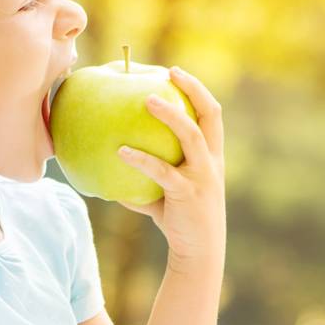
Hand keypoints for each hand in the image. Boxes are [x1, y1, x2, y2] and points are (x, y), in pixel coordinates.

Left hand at [116, 65, 224, 262]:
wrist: (198, 252)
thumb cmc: (179, 221)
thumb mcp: (165, 194)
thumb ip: (146, 177)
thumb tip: (113, 164)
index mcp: (211, 157)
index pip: (212, 115)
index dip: (197, 91)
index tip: (176, 73)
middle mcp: (211, 162)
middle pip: (210, 115)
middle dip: (194, 89)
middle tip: (169, 72)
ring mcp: (202, 176)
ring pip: (190, 135)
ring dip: (170, 115)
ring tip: (147, 100)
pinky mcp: (186, 193)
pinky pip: (162, 171)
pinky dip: (141, 159)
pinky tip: (120, 151)